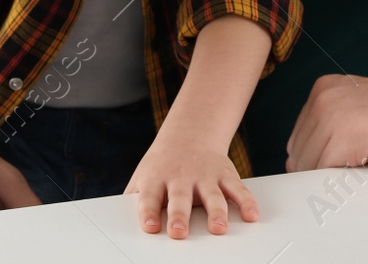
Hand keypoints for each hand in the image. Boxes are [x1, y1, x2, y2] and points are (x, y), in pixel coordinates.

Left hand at [127, 128, 257, 237]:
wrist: (189, 133)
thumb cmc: (162, 166)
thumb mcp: (142, 178)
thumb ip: (133, 201)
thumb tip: (115, 226)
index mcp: (157, 180)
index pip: (150, 197)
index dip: (149, 212)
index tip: (150, 227)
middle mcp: (181, 177)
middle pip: (180, 198)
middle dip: (180, 215)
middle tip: (179, 232)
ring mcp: (205, 175)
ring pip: (212, 195)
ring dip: (216, 212)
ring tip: (218, 229)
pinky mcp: (225, 174)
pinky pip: (238, 189)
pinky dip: (247, 202)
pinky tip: (252, 215)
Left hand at [285, 73, 367, 171]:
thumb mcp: (366, 113)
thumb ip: (333, 129)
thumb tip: (299, 163)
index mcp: (325, 88)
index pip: (298, 141)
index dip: (318, 162)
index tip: (349, 164)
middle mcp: (323, 96)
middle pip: (299, 156)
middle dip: (324, 171)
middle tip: (364, 167)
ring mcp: (332, 115)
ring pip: (310, 168)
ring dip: (337, 178)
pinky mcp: (346, 137)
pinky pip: (325, 176)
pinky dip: (343, 183)